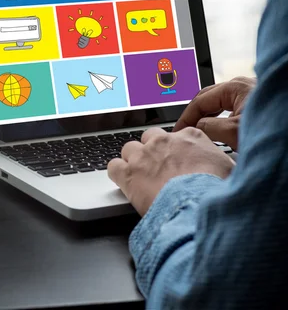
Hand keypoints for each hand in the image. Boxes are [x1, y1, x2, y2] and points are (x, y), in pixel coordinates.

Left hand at [108, 127, 234, 215]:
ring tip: (140, 178)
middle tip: (157, 169)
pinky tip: (123, 183)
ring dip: (133, 162)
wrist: (196, 206)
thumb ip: (221, 163)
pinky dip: (117, 174)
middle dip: (151, 151)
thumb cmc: (217, 191)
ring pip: (129, 149)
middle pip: (150, 138)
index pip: (177, 136)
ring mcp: (143, 155)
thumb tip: (226, 170)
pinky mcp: (127, 173)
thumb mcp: (230, 171)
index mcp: (190, 137)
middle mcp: (164, 141)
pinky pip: (113, 166)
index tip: (176, 160)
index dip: (174, 150)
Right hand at [173, 77, 255, 150]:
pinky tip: (220, 131)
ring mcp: (250, 95)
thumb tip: (196, 127)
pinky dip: (221, 120)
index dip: (186, 118)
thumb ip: (208, 127)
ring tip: (199, 132)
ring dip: (207, 118)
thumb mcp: (233, 131)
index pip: (199, 101)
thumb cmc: (275, 130)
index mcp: (234, 87)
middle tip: (185, 131)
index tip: (178, 132)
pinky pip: (231, 110)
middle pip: (208, 100)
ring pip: (219, 105)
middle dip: (194, 116)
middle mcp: (242, 87)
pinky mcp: (257, 105)